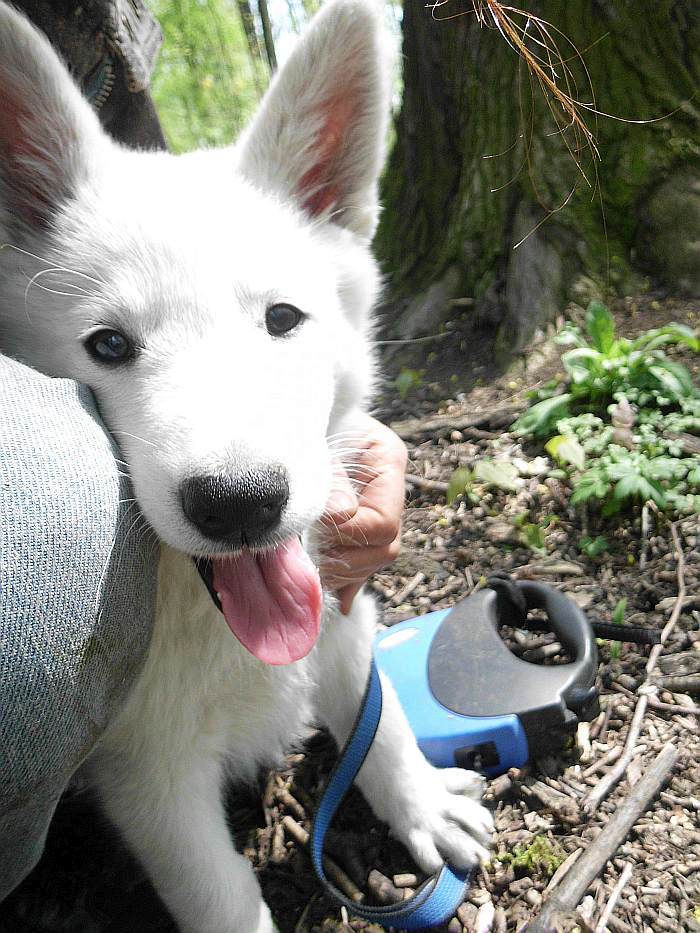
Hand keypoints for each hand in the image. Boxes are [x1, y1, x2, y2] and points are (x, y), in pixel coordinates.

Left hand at [319, 414, 406, 613]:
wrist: (285, 411)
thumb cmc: (300, 424)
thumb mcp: (316, 444)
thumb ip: (328, 479)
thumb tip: (340, 514)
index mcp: (387, 459)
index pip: (382, 521)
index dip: (347, 535)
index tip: (313, 534)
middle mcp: (389, 488)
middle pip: (385, 547)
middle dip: (345, 561)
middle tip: (307, 563)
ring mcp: (376, 509)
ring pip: (374, 561)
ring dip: (341, 573)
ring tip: (307, 575)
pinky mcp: (358, 527)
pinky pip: (360, 567)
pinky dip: (340, 582)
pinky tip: (322, 593)